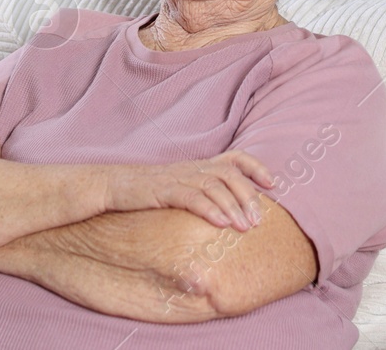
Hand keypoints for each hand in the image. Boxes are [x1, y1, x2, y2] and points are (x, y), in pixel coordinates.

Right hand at [103, 151, 275, 232]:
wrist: (113, 186)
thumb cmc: (147, 193)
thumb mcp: (180, 189)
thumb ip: (202, 195)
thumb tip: (228, 214)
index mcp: (198, 166)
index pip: (234, 158)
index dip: (256, 167)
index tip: (273, 184)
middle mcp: (192, 168)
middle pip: (230, 174)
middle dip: (249, 196)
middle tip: (260, 220)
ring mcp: (178, 177)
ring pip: (214, 186)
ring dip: (234, 206)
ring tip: (246, 227)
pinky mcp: (163, 190)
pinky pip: (191, 197)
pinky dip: (209, 209)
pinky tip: (221, 223)